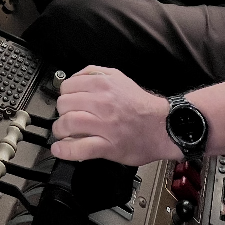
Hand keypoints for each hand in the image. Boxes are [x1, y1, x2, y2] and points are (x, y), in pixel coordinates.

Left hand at [51, 66, 180, 165]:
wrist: (164, 126)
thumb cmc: (142, 105)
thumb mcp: (120, 78)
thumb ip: (96, 74)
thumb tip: (76, 77)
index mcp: (104, 85)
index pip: (68, 86)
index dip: (64, 95)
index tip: (67, 102)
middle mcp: (102, 103)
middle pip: (64, 104)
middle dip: (62, 112)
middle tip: (66, 118)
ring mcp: (105, 125)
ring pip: (68, 123)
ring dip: (60, 130)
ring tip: (63, 133)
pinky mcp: (108, 146)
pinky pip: (80, 148)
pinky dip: (65, 150)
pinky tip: (60, 149)